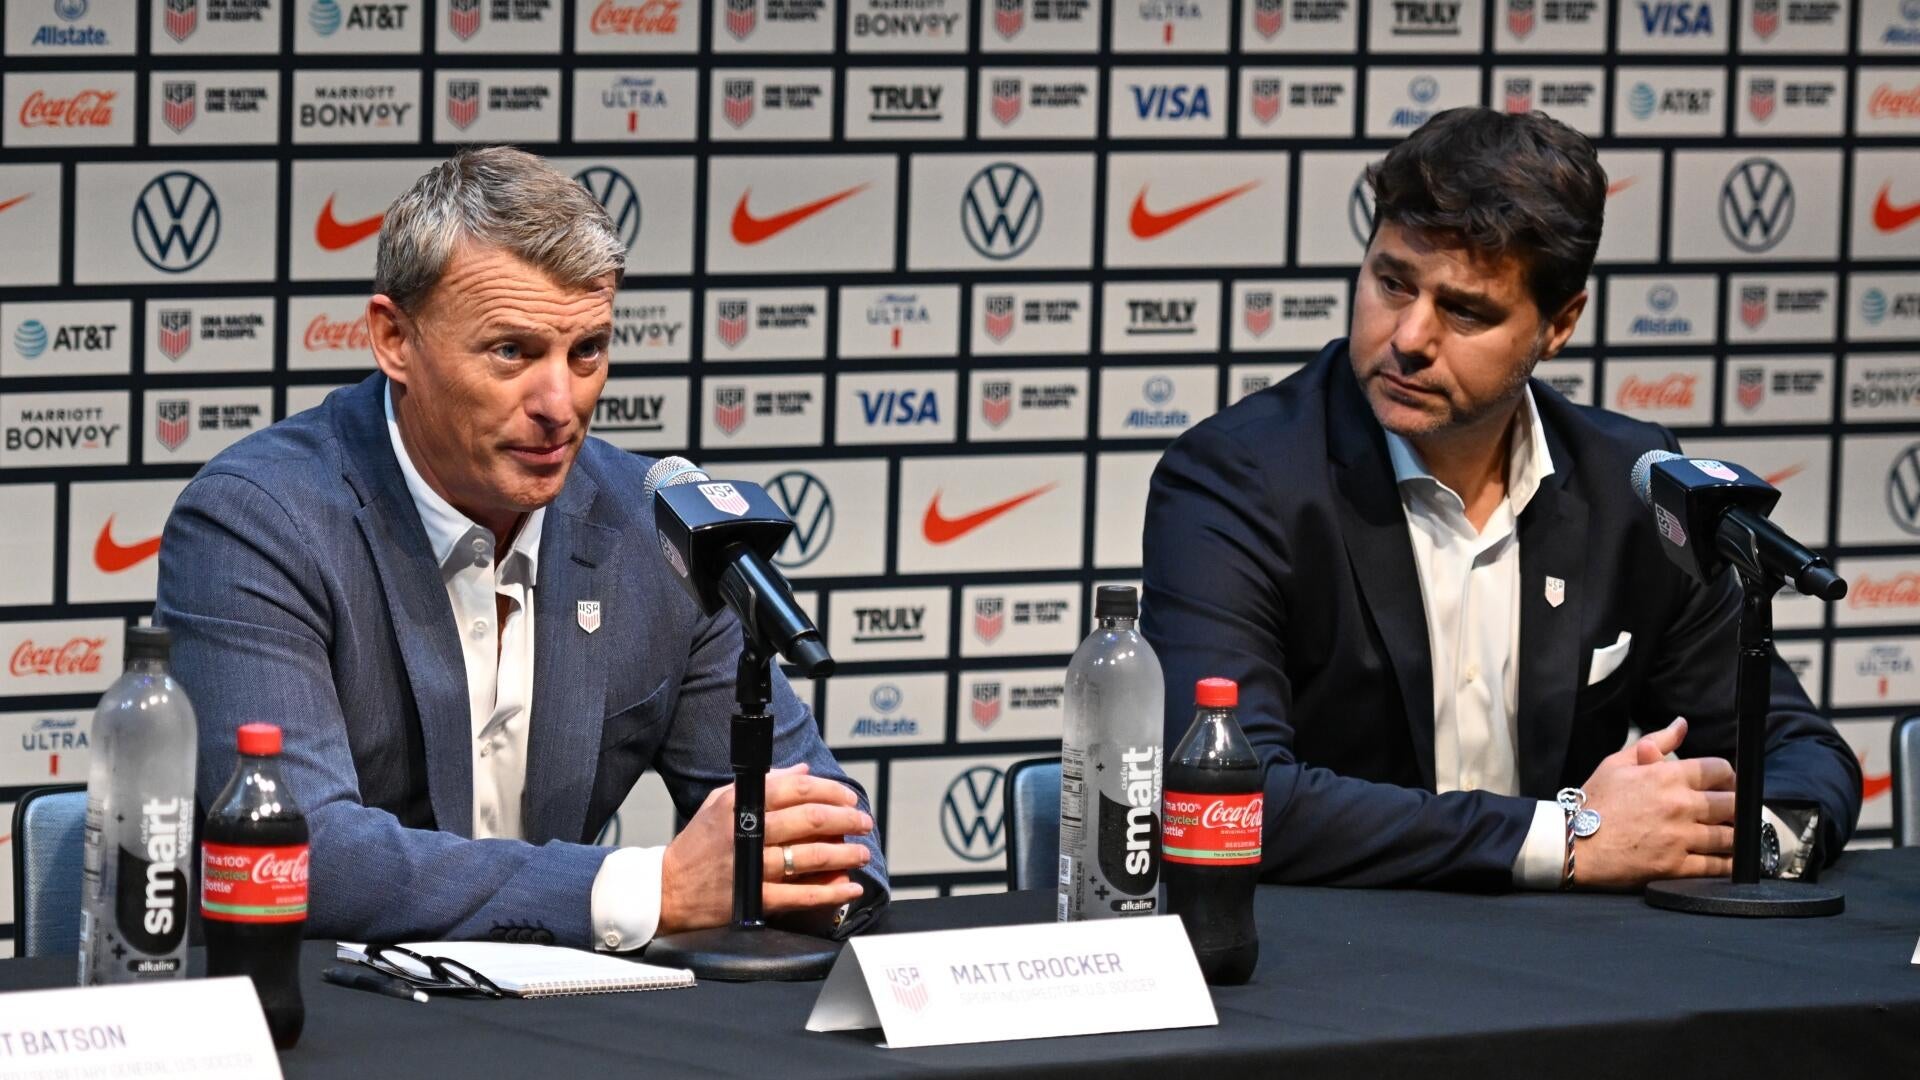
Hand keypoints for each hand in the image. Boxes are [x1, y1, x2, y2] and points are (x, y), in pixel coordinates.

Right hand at [658, 764, 873, 933]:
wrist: (667, 889)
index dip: (830, 791)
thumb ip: (765, 784)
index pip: (797, 789)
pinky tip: (850, 888)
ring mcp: (752, 867)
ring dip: (845, 853)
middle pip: (810, 820)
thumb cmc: (698, 843)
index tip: (849, 798)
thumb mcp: (722, 802)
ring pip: (810, 857)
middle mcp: (747, 832)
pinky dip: (831, 892)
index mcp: (740, 804)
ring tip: (862, 852)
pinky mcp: (754, 899)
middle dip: (846, 820)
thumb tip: (804, 771)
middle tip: (864, 822)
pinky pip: (801, 896)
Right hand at [1570, 718, 1737, 888]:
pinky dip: (1728, 864)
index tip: (1726, 784)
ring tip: (1732, 835)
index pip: (1719, 769)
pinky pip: (1716, 866)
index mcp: (1666, 776)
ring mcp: (1680, 838)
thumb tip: (1682, 724)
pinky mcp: (1676, 867)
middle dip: (1738, 806)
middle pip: (1733, 804)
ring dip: (1736, 836)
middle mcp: (1679, 805)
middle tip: (1733, 811)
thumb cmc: (1594, 801)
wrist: (1573, 842)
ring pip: (1730, 836)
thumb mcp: (1617, 762)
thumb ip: (1656, 741)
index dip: (1729, 776)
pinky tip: (1729, 860)